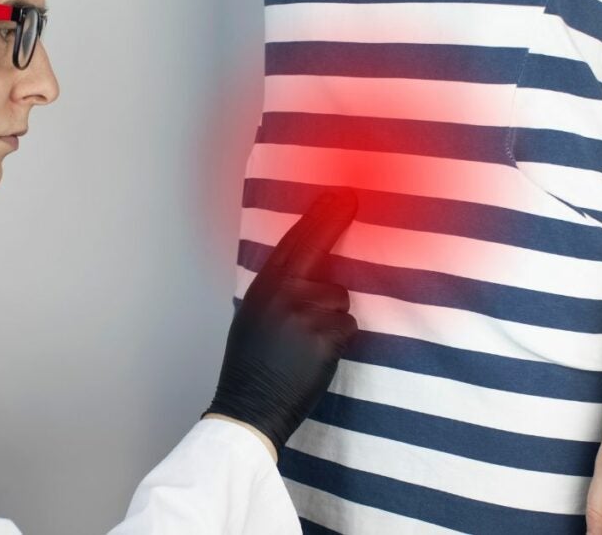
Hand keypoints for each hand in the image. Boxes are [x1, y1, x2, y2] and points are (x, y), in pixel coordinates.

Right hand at [204, 189, 358, 456]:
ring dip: (334, 316)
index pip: (292, 242)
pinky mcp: (325, 335)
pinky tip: (317, 356)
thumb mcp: (254, 317)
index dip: (316, 216)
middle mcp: (282, 292)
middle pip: (316, 246)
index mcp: (262, 288)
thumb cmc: (251, 367)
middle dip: (334, 219)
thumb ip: (279, 292)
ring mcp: (303, 312)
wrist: (250, 406)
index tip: (335, 195)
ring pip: (339, 297)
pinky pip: (347, 325)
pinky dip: (339, 340)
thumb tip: (310, 272)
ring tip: (309, 343)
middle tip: (351, 198)